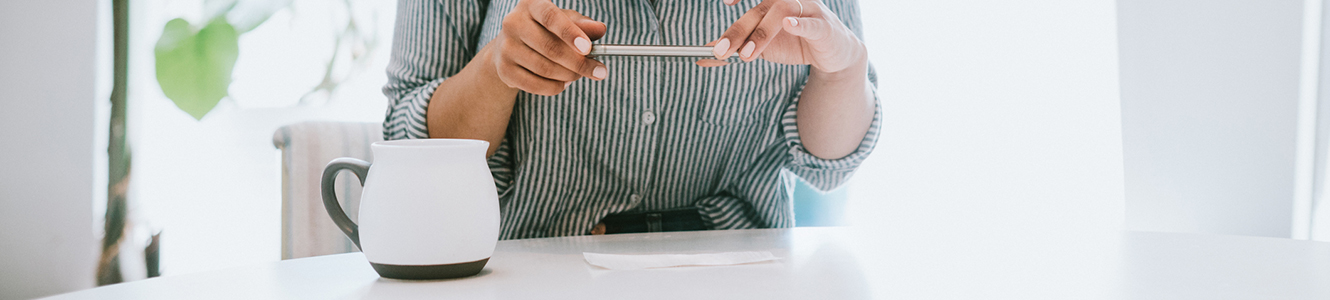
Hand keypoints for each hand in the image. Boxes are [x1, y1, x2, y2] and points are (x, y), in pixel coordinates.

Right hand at [489, 0, 608, 95]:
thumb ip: (584, 25)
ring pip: (545, 69)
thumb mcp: (565, 21)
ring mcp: (506, 47)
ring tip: (579, 74)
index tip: (588, 48)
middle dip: (579, 63)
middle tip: (599, 71)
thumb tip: (600, 29)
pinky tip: (564, 82)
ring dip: (569, 76)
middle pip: (550, 47)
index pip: (551, 17)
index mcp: (531, 4)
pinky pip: (536, 85)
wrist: (510, 47)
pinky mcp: (504, 70)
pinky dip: (555, 87)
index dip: (570, 33)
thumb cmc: (545, 30)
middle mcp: (513, 23)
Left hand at [701, 0, 865, 73]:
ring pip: (782, 12)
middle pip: (761, 7)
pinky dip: (799, 24)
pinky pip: (812, 23)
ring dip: (762, 34)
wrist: (832, 56)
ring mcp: (809, 10)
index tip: (726, 3)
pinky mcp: (825, 27)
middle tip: (721, 50)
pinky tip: (788, 26)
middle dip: (739, 29)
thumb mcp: (761, 46)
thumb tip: (703, 55)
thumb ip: (735, 47)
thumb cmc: (794, 43)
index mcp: (773, 0)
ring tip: (747, 55)